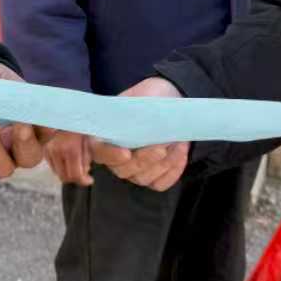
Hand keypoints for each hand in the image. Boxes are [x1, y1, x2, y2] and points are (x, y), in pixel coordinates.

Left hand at [0, 63, 49, 177]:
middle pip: (30, 158)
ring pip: (2, 168)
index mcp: (33, 130)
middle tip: (20, 124)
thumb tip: (25, 99)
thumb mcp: (6, 85)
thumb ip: (17, 93)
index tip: (42, 115)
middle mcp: (18, 151)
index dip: (47, 127)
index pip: (47, 133)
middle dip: (25, 142)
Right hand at [46, 131, 93, 185]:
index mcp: (71, 148)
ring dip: (67, 173)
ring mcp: (49, 150)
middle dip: (76, 179)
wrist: (65, 115)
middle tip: (84, 175)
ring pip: (57, 173)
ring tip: (76, 165)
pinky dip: (60, 167)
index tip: (89, 180)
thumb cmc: (79, 126)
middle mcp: (57, 151)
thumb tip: (84, 172)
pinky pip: (52, 166)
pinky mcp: (44, 149)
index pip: (75, 174)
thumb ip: (86, 159)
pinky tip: (68, 160)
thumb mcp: (87, 141)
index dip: (83, 181)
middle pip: (65, 177)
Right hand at [89, 76, 188, 191]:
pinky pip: (160, 183)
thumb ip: (130, 112)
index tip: (126, 153)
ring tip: (178, 143)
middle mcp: (116, 157)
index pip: (99, 151)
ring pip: (144, 178)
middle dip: (145, 160)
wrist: (170, 100)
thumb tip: (128, 124)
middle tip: (162, 146)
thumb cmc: (150, 97)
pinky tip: (181, 153)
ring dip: (163, 164)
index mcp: (105, 135)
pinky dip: (172, 171)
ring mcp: (134, 169)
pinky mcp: (153, 176)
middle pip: (123, 170)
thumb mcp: (139, 97)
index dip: (110, 155)